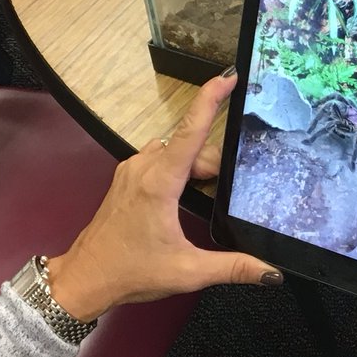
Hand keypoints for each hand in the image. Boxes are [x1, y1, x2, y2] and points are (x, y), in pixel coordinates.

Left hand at [45, 73, 282, 321]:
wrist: (85, 278)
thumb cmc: (130, 272)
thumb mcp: (188, 272)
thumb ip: (234, 267)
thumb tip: (271, 271)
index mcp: (159, 183)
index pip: (190, 132)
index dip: (210, 100)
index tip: (228, 77)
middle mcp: (143, 168)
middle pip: (192, 146)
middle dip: (213, 164)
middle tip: (221, 195)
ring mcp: (132, 170)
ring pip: (177, 151)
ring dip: (196, 167)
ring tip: (204, 196)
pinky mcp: (128, 177)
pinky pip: (163, 158)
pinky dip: (180, 169)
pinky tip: (186, 194)